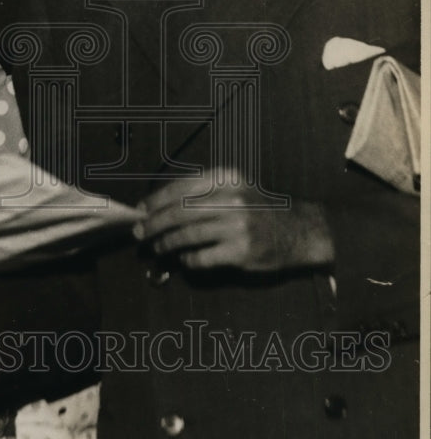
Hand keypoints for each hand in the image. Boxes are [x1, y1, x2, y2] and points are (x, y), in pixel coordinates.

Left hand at [135, 168, 333, 272]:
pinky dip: (188, 260)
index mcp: (226, 178)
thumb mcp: (234, 188)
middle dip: (153, 224)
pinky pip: (201, 257)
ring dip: (166, 243)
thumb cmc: (258, 209)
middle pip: (179, 212)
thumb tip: (158, 207)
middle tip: (139, 233)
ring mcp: (237, 226)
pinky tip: (184, 259)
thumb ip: (202, 193)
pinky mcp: (241, 251)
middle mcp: (231, 198)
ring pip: (187, 235)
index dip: (155, 200)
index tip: (140, 210)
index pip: (180, 187)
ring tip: (156, 248)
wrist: (299, 230)